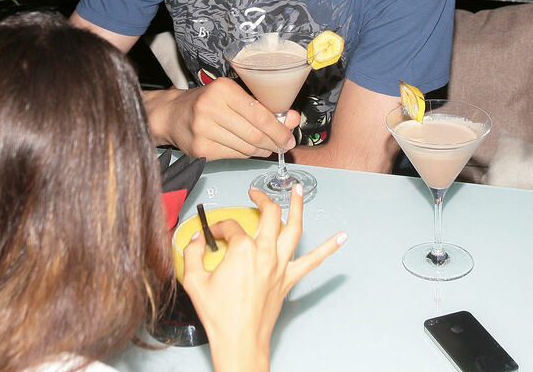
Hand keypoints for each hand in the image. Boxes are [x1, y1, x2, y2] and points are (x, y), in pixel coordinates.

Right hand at [146, 77, 298, 159]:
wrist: (173, 114)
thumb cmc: (208, 102)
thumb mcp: (236, 95)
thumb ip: (264, 107)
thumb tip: (292, 120)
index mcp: (223, 89)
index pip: (260, 114)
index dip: (279, 130)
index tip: (289, 137)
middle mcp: (210, 108)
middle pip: (254, 135)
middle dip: (274, 143)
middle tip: (283, 145)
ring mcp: (203, 131)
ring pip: (246, 148)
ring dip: (262, 151)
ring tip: (267, 147)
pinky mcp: (200, 149)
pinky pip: (234, 156)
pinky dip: (246, 155)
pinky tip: (249, 150)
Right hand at [181, 186, 346, 371]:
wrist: (239, 340)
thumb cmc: (221, 316)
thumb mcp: (194, 281)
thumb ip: (191, 253)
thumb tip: (195, 239)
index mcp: (242, 251)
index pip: (230, 227)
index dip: (218, 227)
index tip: (212, 233)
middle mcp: (265, 253)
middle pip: (269, 216)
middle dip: (261, 199)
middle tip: (256, 194)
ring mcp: (280, 266)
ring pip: (294, 228)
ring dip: (298, 207)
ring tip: (299, 192)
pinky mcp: (289, 280)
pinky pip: (314, 260)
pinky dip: (329, 247)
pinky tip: (341, 237)